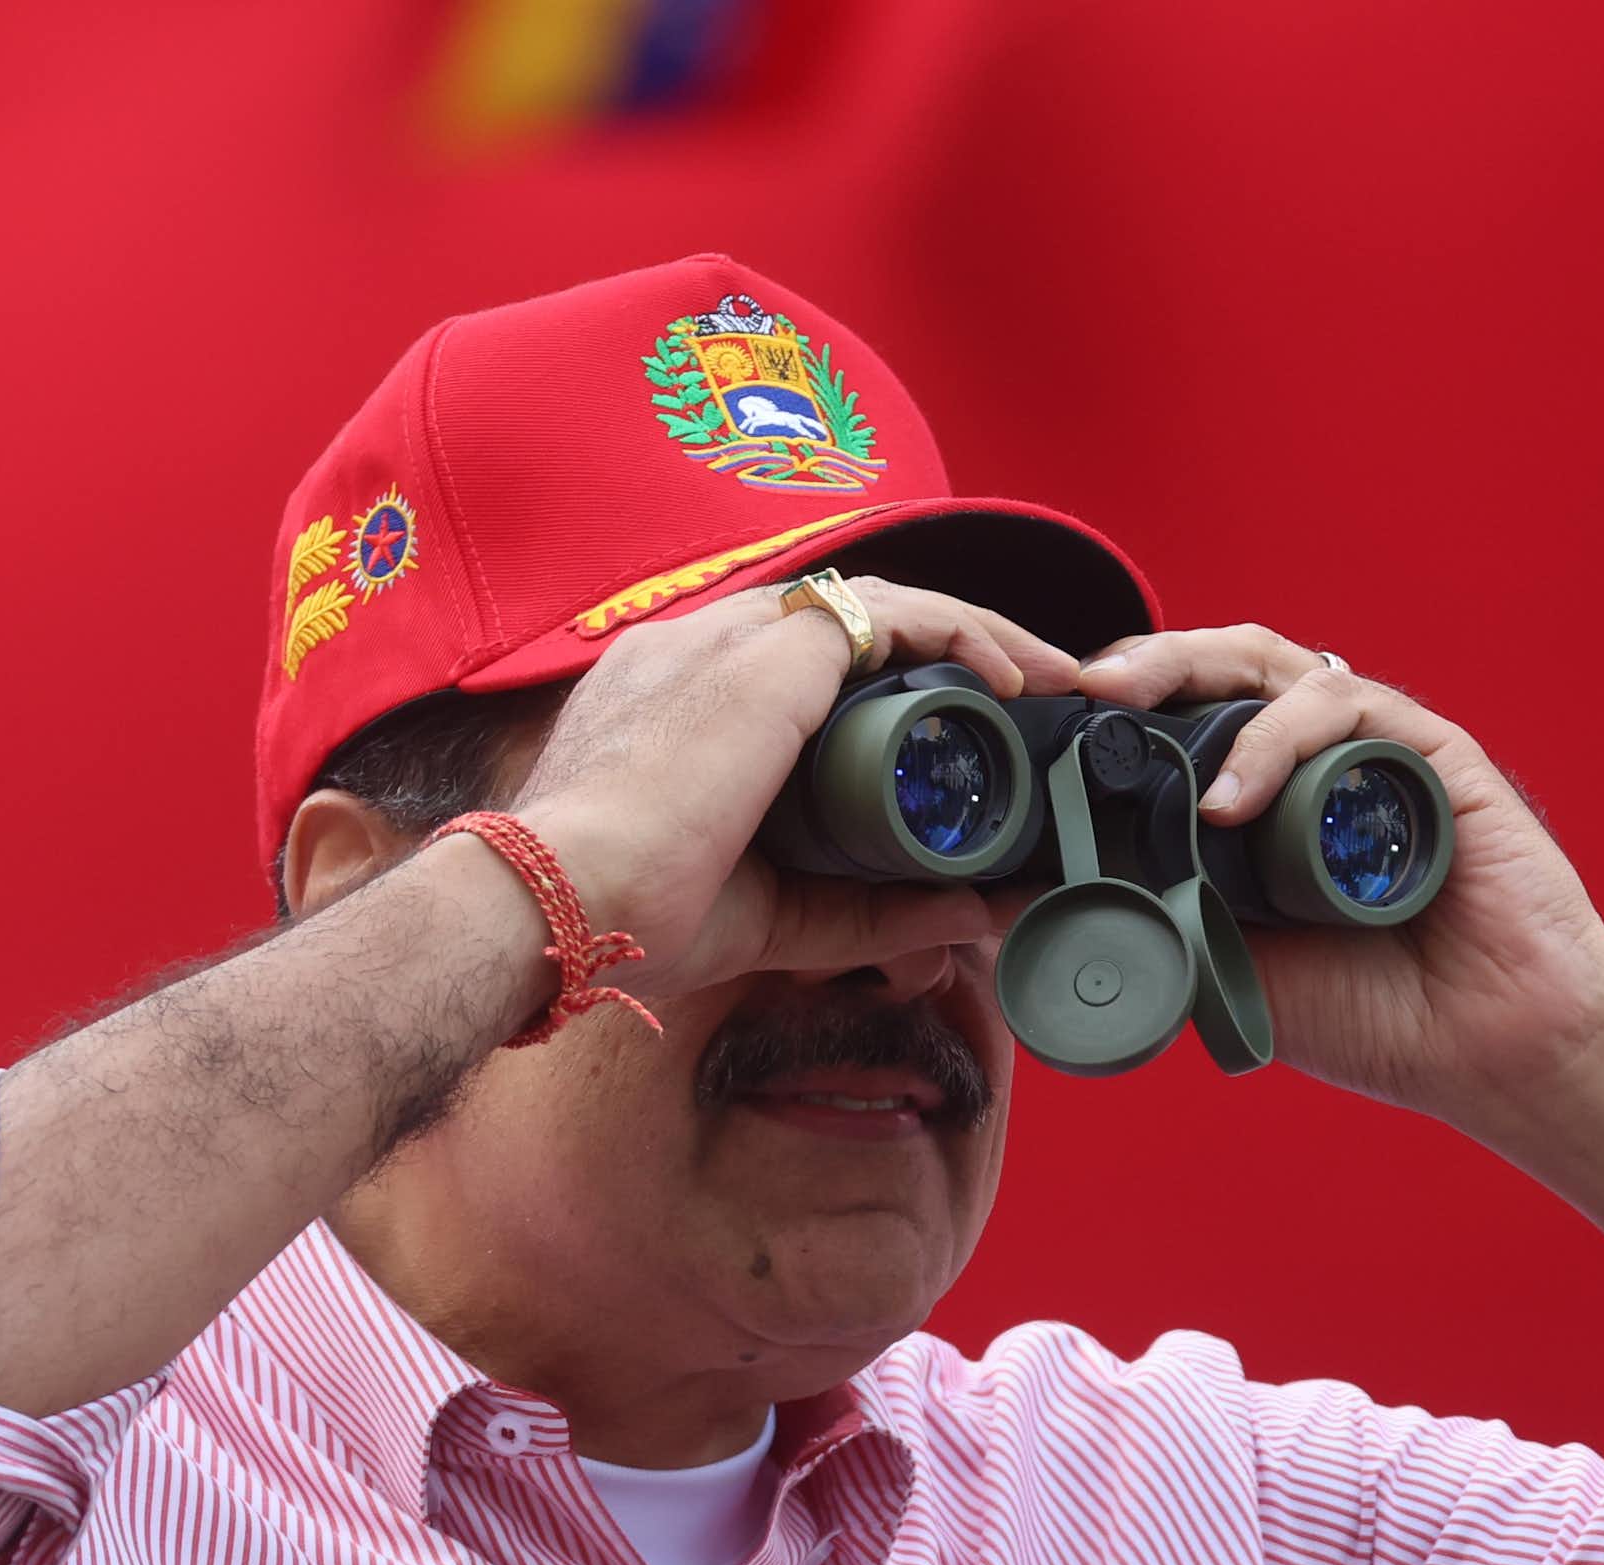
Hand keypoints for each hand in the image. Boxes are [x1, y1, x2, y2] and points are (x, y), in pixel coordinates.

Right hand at [511, 575, 1079, 1011]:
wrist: (558, 903)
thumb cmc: (627, 919)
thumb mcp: (778, 918)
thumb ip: (871, 912)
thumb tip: (972, 916)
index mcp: (684, 702)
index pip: (806, 669)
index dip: (891, 690)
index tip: (960, 735)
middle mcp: (704, 649)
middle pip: (854, 627)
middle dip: (951, 656)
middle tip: (1028, 701)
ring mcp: (734, 638)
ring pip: (885, 607)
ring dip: (976, 640)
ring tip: (1045, 684)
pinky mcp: (770, 652)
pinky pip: (894, 615)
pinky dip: (964, 637)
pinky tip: (1012, 680)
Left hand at [1075, 625, 1603, 1118]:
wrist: (1487, 1047)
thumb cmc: (1370, 1013)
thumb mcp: (1217, 970)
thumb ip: (1131, 928)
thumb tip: (1001, 909)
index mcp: (1264, 803)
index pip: (1183, 719)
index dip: (1119, 709)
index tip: (1047, 726)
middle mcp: (1314, 763)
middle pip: (1221, 670)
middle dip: (1146, 664)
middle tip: (1084, 690)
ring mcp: (1372, 752)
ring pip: (1274, 667)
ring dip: (1196, 681)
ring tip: (1136, 726)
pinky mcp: (1430, 755)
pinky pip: (1343, 710)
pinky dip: (1276, 741)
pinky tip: (1230, 800)